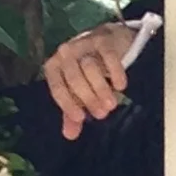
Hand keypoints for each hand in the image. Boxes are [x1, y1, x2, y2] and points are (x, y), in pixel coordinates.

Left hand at [44, 18, 143, 140]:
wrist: (106, 40)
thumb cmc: (87, 71)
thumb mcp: (77, 91)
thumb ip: (72, 113)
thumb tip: (70, 136)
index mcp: (54, 67)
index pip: (57, 87)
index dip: (68, 103)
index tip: (81, 118)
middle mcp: (65, 53)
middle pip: (74, 78)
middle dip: (88, 98)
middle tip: (102, 114)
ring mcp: (84, 44)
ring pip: (90, 67)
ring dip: (101, 88)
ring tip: (112, 105)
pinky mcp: (103, 40)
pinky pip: (108, 56)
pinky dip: (115, 72)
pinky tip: (121, 86)